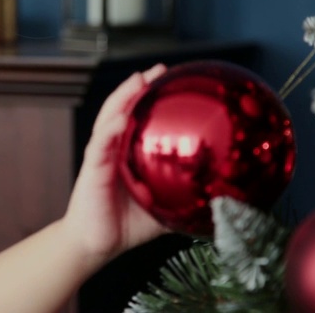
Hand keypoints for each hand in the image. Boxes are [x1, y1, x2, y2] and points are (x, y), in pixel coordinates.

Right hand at [63, 64, 169, 262]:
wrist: (97, 244)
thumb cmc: (127, 225)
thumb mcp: (163, 208)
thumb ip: (185, 199)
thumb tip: (222, 200)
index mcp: (127, 153)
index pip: (138, 117)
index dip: (151, 97)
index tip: (171, 79)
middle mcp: (112, 149)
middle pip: (121, 108)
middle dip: (136, 86)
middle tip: (157, 69)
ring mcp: (101, 157)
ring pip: (108, 119)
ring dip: (122, 98)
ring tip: (137, 81)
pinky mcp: (92, 170)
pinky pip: (99, 147)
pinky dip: (109, 131)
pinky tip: (120, 121)